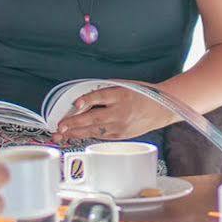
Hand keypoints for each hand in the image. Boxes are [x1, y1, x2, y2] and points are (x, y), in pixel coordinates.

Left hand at [52, 85, 172, 142]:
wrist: (161, 109)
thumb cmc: (141, 94)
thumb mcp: (124, 86)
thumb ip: (105, 92)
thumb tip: (82, 99)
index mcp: (121, 95)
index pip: (101, 97)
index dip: (87, 100)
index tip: (75, 103)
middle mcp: (120, 112)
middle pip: (94, 118)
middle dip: (74, 123)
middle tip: (59, 127)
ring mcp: (120, 126)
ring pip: (94, 130)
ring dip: (75, 132)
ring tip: (60, 134)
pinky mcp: (120, 135)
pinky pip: (100, 135)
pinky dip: (86, 134)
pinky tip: (74, 135)